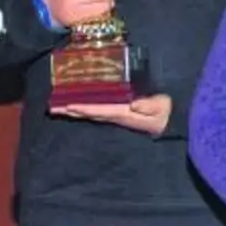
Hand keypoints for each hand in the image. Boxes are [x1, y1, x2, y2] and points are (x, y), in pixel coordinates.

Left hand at [53, 94, 170, 135]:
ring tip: (58, 108)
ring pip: (92, 113)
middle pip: (91, 113)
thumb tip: (134, 105)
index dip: (86, 108)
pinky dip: (85, 109)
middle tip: (53, 108)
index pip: (102, 110)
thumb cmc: (169, 111)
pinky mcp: (119, 114)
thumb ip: (149, 106)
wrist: (173, 120)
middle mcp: (118, 115)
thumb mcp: (163, 107)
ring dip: (75, 111)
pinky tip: (77, 108)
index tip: (69, 106)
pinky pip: (98, 111)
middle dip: (73, 110)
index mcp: (126, 113)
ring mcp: (117, 116)